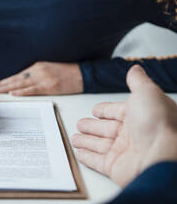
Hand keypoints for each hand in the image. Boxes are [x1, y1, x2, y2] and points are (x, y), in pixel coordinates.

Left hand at [0, 62, 82, 95]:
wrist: (82, 73)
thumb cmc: (66, 71)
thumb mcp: (48, 68)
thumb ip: (35, 74)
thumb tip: (22, 82)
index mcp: (36, 67)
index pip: (16, 76)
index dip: (4, 81)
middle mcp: (37, 71)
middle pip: (14, 79)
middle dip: (0, 84)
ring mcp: (42, 79)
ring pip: (20, 85)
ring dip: (6, 89)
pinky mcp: (49, 86)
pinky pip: (32, 90)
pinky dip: (22, 92)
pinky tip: (13, 94)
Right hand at [71, 65, 176, 186]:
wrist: (160, 157)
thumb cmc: (158, 125)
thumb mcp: (146, 93)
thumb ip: (137, 81)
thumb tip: (135, 69)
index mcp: (140, 115)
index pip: (117, 112)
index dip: (105, 111)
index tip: (95, 110)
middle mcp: (132, 134)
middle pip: (106, 129)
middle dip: (92, 126)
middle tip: (80, 124)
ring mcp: (123, 151)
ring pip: (99, 144)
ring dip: (86, 141)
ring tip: (74, 138)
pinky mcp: (115, 167)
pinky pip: (97, 161)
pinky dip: (87, 157)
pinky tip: (79, 154)